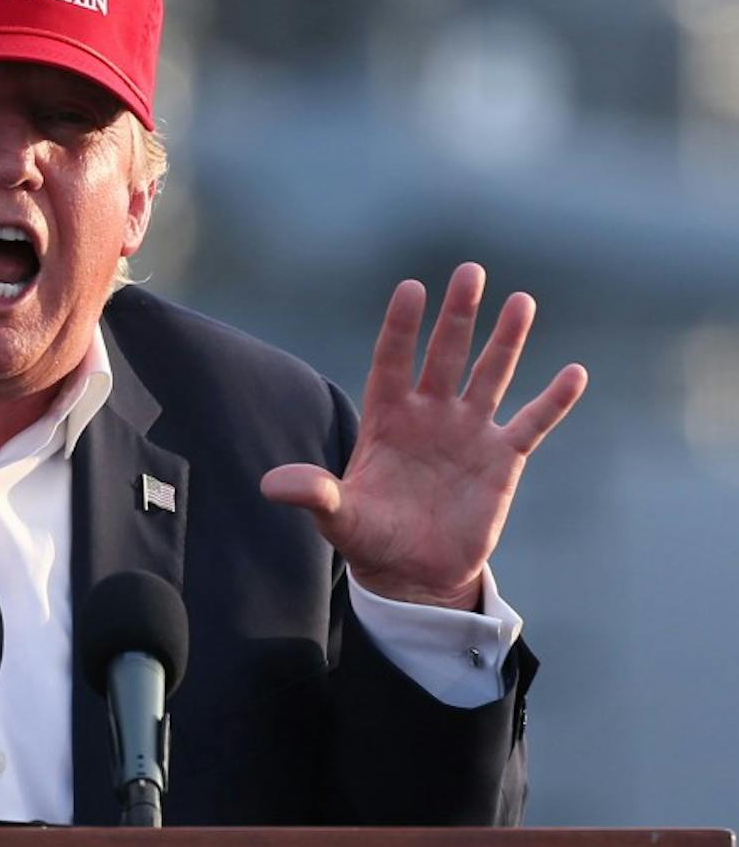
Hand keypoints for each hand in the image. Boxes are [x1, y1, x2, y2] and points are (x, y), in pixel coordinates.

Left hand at [261, 262, 586, 609]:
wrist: (414, 574)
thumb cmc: (371, 537)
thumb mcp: (339, 518)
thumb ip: (313, 494)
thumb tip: (272, 485)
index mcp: (387, 419)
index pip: (392, 362)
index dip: (401, 328)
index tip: (411, 289)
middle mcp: (429, 416)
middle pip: (444, 355)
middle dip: (457, 316)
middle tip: (470, 271)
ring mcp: (467, 433)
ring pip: (490, 375)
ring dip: (506, 341)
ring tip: (521, 301)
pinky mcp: (501, 460)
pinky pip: (531, 423)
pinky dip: (553, 401)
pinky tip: (574, 372)